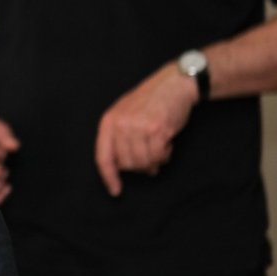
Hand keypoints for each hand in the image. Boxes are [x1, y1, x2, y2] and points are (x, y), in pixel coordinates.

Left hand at [93, 62, 199, 196]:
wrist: (173, 84)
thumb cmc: (150, 102)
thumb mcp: (126, 115)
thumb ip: (122, 140)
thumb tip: (127, 169)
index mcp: (109, 121)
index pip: (103, 157)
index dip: (109, 177)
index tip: (115, 191)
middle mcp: (121, 124)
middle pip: (126, 164)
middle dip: (139, 167)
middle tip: (150, 159)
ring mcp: (139, 126)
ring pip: (143, 162)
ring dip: (154, 161)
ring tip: (159, 148)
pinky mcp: (157, 129)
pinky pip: (158, 156)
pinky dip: (164, 155)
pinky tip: (167, 144)